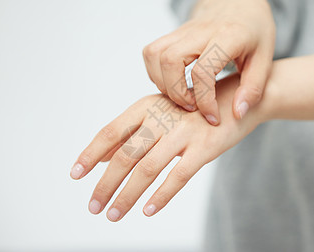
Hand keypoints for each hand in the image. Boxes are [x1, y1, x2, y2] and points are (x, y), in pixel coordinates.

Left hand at [70, 74, 271, 221]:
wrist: (238, 100)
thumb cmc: (194, 110)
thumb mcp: (160, 113)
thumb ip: (132, 133)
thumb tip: (101, 158)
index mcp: (147, 107)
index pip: (111, 132)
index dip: (91, 154)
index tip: (75, 174)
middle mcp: (162, 117)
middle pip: (125, 155)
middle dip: (105, 184)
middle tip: (94, 206)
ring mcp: (183, 133)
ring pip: (146, 169)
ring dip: (127, 195)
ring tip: (114, 214)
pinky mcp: (204, 148)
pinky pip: (178, 176)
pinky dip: (161, 196)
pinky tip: (148, 210)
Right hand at [142, 0, 274, 124]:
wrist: (241, 3)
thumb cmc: (255, 33)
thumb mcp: (265, 59)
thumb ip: (253, 88)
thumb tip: (237, 114)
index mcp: (228, 36)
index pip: (203, 70)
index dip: (204, 100)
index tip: (213, 117)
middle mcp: (201, 30)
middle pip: (170, 60)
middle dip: (176, 91)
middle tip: (192, 107)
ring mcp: (184, 29)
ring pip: (155, 54)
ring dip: (162, 82)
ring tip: (181, 97)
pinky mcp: (174, 33)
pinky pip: (152, 51)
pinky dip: (155, 72)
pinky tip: (173, 84)